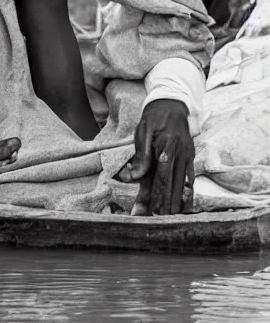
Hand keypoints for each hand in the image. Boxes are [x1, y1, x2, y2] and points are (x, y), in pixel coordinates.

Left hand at [117, 99, 194, 214]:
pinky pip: (189, 174)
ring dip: (179, 198)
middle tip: (164, 218)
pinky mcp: (190, 155)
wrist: (171, 104)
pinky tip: (186, 199)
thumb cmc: (153, 119)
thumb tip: (133, 178)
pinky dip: (188, 188)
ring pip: (183, 181)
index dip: (158, 194)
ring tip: (175, 214)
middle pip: (174, 183)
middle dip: (169, 202)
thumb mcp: (142, 133)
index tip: (155, 209)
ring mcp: (187, 155)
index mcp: (167, 148)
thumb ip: (140, 157)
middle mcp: (180, 153)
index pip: (162, 177)